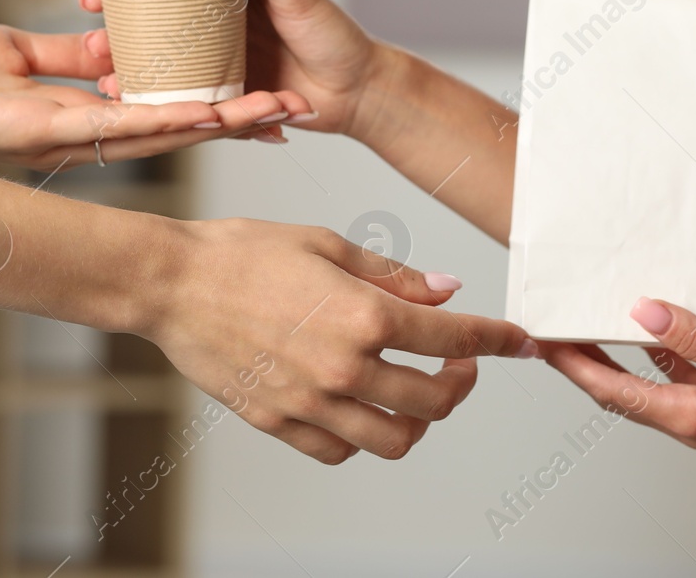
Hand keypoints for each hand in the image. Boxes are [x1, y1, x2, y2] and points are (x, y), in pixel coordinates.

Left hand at [0, 23, 311, 168]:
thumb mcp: (15, 49)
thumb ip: (67, 53)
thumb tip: (110, 41)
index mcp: (84, 115)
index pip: (164, 110)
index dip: (215, 105)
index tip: (261, 92)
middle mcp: (90, 135)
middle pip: (180, 126)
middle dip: (239, 118)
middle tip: (295, 109)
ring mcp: (75, 139)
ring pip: (164, 131)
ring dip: (222, 121)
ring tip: (276, 112)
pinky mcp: (52, 132)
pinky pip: (123, 126)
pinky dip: (170, 119)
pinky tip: (210, 114)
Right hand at [80, 0, 383, 136]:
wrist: (357, 93)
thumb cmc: (335, 37)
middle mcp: (212, 22)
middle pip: (150, 14)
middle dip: (113, 16)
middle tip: (89, 12)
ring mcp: (212, 59)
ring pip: (155, 55)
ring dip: (122, 57)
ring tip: (100, 62)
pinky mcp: (219, 94)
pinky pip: (179, 94)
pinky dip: (151, 95)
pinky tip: (123, 96)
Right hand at [150, 218, 535, 461]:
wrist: (172, 283)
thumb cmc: (245, 253)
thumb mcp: (330, 245)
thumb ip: (394, 277)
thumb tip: (446, 292)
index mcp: (363, 315)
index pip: (455, 338)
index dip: (499, 341)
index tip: (522, 342)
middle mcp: (343, 367)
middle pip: (435, 401)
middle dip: (461, 383)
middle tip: (459, 364)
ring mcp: (310, 403)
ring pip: (394, 439)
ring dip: (419, 419)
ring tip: (416, 391)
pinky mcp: (278, 422)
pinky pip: (340, 451)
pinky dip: (364, 437)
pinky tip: (363, 405)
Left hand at [541, 298, 695, 457]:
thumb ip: (693, 337)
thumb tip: (642, 313)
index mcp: (687, 416)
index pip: (611, 390)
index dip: (574, 366)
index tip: (545, 343)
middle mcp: (688, 418)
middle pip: (619, 389)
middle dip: (584, 361)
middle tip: (555, 331)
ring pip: (646, 380)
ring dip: (618, 354)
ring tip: (593, 319)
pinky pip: (678, 372)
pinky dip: (659, 350)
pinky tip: (655, 322)